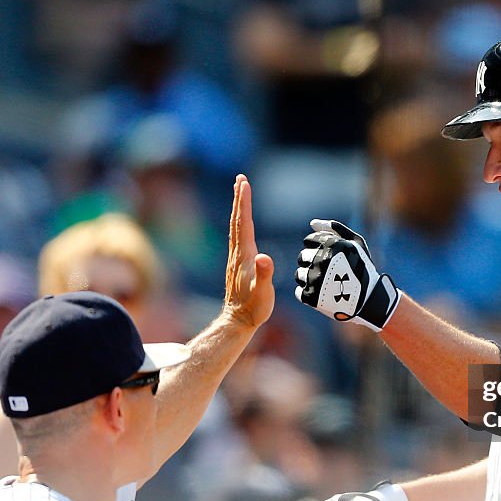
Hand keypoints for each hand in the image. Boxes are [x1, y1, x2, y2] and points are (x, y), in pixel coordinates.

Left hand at [223, 174, 274, 327]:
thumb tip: (265, 258)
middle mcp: (238, 253)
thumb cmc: (253, 308)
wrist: (238, 321)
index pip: (245, 223)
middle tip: (240, 179)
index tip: (244, 184)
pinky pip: (238, 236)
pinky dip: (240, 222)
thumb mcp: (263, 293)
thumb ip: (264, 275)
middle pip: (238, 220)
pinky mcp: (238, 264)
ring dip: (238, 208)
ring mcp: (236, 258)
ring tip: (240, 193)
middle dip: (239, 198)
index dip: (244, 203)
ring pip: (236, 227)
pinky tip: (242, 222)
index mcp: (245, 256)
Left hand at [294, 219, 400, 331]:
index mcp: (332, 244)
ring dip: (310, 278)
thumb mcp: (357, 244)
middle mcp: (321, 259)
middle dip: (313, 263)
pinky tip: (323, 294)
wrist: (369, 301)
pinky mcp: (310, 296)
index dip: (319, 248)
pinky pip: (299, 291)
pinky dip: (309, 293)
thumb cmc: (363, 269)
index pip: (309, 240)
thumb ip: (335, 229)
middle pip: (302, 257)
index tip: (330, 258)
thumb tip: (312, 223)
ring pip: (299, 274)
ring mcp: (315, 279)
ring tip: (326, 284)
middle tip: (328, 272)